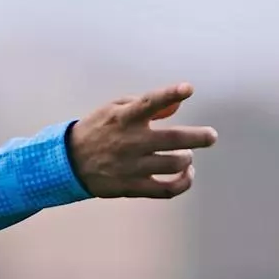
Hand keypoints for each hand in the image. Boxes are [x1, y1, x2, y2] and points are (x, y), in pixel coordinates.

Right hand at [67, 83, 217, 198]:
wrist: (69, 161)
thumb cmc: (99, 129)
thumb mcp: (116, 109)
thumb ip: (148, 105)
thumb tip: (180, 103)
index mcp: (124, 118)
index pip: (150, 103)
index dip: (170, 94)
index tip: (188, 88)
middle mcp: (130, 141)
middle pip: (175, 139)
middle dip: (200, 137)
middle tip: (210, 136)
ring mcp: (132, 166)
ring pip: (175, 164)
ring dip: (187, 159)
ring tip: (186, 155)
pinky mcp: (132, 187)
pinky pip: (167, 189)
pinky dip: (183, 183)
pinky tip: (187, 174)